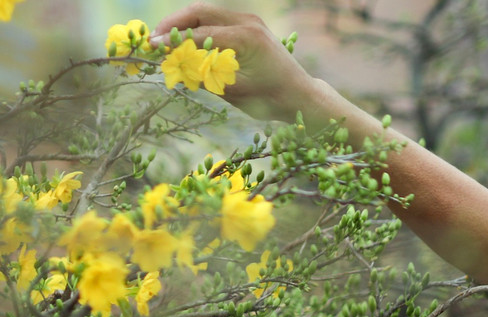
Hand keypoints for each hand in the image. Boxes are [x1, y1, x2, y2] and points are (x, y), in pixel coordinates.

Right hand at [153, 3, 330, 121]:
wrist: (301, 95)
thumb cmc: (272, 99)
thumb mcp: (236, 92)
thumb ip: (206, 76)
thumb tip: (174, 66)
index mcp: (247, 38)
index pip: (201, 34)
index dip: (174, 41)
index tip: (152, 48)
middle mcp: (248, 22)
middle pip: (200, 11)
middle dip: (173, 23)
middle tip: (154, 39)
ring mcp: (250, 21)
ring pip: (206, 12)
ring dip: (183, 23)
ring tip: (164, 40)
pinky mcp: (249, 25)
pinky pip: (217, 20)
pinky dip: (198, 27)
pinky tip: (184, 41)